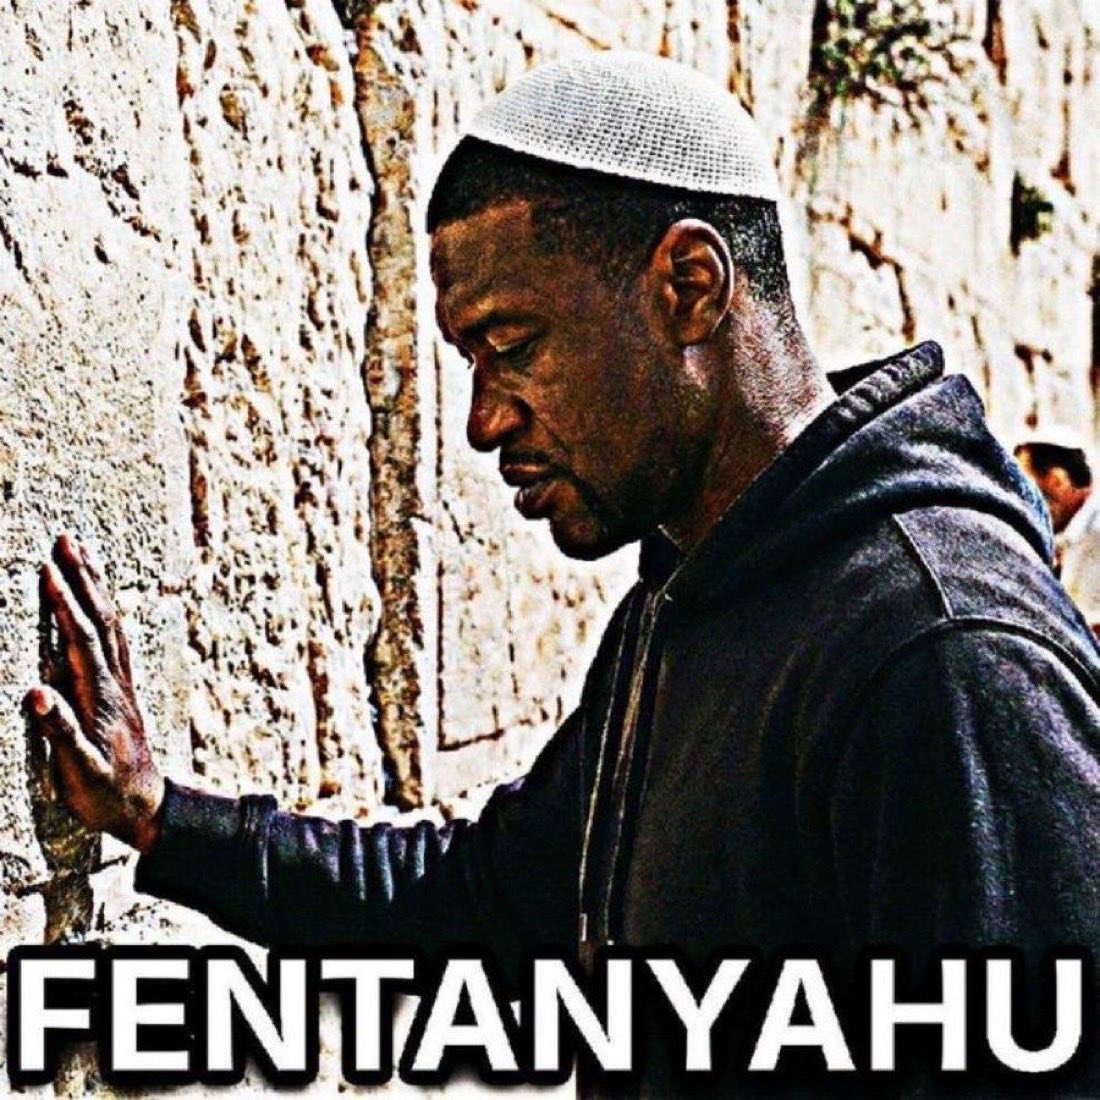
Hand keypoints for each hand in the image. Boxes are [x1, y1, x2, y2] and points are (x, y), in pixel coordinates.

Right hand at [25, 534, 164, 854]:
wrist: (146, 807)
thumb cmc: (106, 794)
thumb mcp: (79, 772)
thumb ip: (59, 732)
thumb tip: (35, 691)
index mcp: (100, 696)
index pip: (81, 640)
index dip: (65, 604)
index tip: (48, 569)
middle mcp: (115, 682)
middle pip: (101, 619)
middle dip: (83, 578)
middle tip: (67, 539)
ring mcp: (122, 683)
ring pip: (112, 624)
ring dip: (97, 586)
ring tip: (84, 552)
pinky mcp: (122, 690)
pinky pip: (115, 639)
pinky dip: (105, 610)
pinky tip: (100, 599)